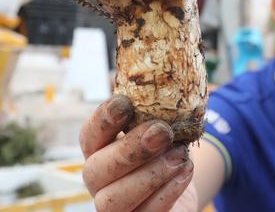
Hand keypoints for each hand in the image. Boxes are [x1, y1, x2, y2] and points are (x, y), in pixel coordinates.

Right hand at [79, 95, 196, 210]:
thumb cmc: (165, 146)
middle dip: (129, 150)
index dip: (102, 120)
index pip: (89, 135)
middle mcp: (100, 179)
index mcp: (100, 150)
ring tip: (179, 155)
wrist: (181, 180)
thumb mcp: (160, 125)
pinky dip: (166, 192)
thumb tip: (165, 75)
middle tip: (162, 132)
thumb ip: (156, 109)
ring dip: (149, 174)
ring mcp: (115, 205)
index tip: (125, 103)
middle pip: (96, 170)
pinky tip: (185, 171)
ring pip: (112, 199)